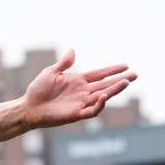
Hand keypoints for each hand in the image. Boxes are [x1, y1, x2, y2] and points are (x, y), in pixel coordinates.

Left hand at [22, 49, 136, 127]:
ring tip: (126, 82)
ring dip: (114, 90)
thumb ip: (63, 63)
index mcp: (78, 81)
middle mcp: (83, 92)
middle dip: (121, 80)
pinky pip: (92, 110)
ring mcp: (81, 103)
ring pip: (103, 96)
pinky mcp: (76, 114)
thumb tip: (73, 50)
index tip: (125, 65)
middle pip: (106, 85)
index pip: (99, 74)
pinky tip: (104, 96)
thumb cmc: (38, 90)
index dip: (112, 70)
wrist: (28, 107)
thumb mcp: (50, 72)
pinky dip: (100, 104)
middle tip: (135, 74)